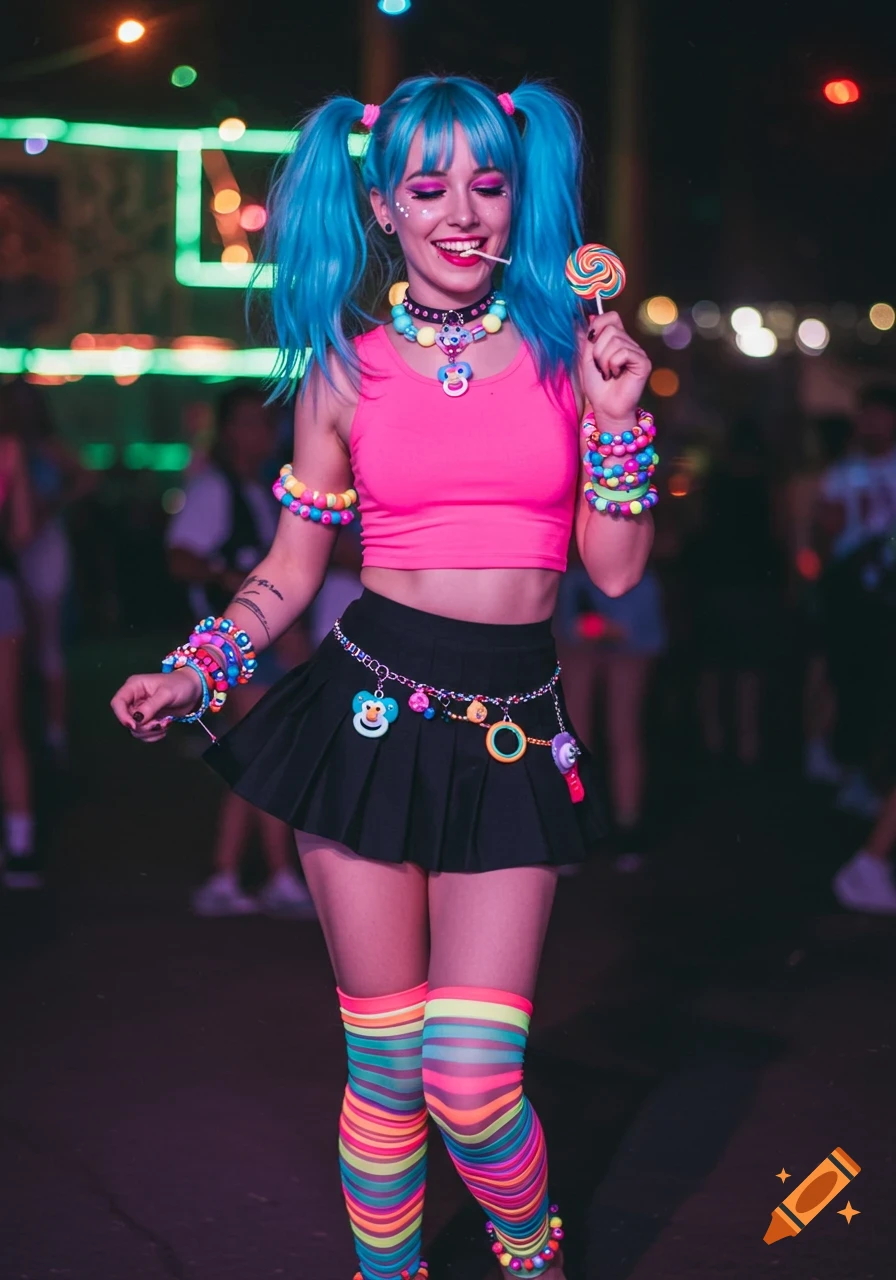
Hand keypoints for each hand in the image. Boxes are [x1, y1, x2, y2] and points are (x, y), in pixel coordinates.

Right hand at [110, 669, 202, 742]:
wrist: (194, 691)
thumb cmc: (180, 686)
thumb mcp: (166, 694)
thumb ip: (150, 706)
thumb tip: (136, 720)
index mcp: (134, 687)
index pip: (117, 703)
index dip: (122, 715)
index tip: (134, 725)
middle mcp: (134, 699)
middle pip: (126, 719)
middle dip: (142, 726)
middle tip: (158, 723)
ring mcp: (141, 711)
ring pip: (135, 729)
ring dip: (149, 731)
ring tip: (164, 724)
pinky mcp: (149, 720)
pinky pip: (144, 733)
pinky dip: (154, 734)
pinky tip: (165, 727)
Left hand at [577, 312, 650, 428]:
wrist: (605, 408)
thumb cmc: (596, 387)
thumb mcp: (585, 359)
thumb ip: (587, 338)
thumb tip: (589, 316)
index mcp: (617, 340)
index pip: (611, 316)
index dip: (598, 325)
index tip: (590, 342)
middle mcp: (629, 343)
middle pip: (610, 329)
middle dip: (597, 350)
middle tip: (600, 367)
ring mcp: (638, 352)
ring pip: (615, 341)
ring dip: (604, 360)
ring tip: (607, 373)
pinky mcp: (643, 363)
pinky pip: (624, 352)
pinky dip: (614, 364)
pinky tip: (616, 375)